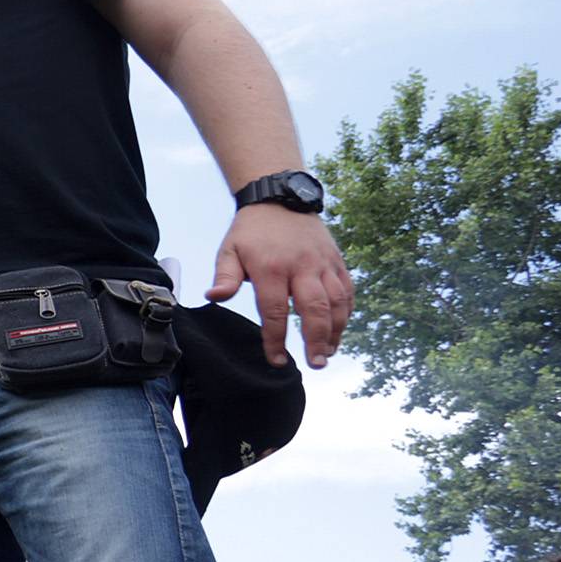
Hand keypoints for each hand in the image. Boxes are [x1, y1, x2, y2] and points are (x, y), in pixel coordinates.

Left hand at [206, 205, 352, 368]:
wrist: (279, 198)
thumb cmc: (251, 231)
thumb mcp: (229, 250)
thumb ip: (225, 277)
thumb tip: (213, 298)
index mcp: (271, 268)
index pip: (274, 311)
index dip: (276, 339)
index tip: (277, 360)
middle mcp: (301, 266)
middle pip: (314, 309)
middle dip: (317, 340)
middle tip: (316, 363)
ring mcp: (322, 263)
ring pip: (337, 302)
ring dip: (336, 330)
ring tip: (329, 353)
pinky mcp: (336, 260)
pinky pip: (347, 290)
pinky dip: (347, 312)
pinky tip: (339, 330)